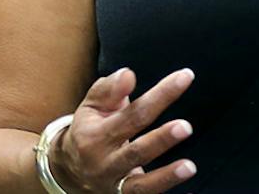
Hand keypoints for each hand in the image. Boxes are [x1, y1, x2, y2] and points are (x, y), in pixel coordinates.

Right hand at [55, 67, 197, 192]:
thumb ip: (110, 89)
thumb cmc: (88, 130)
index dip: (160, 96)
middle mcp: (105, 162)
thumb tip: (128, 74)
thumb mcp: (91, 106)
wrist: (69, 170)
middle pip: (136, 151)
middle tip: (185, 127)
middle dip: (160, 140)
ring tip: (189, 167)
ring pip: (141, 184)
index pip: (133, 114)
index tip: (184, 77)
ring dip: (166, 176)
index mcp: (96, 135)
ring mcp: (114, 184)